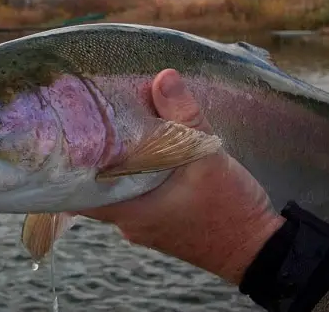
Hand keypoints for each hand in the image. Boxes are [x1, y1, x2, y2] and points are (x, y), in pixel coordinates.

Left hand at [77, 69, 284, 284]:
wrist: (260, 250)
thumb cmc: (231, 210)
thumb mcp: (208, 157)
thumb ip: (184, 117)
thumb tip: (163, 78)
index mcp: (129, 211)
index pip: (76, 191)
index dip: (68, 164)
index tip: (67, 133)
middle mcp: (129, 223)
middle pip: (95, 185)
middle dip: (95, 154)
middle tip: (93, 120)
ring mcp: (144, 225)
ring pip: (118, 189)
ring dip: (118, 163)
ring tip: (117, 128)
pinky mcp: (161, 223)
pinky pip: (137, 195)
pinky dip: (137, 174)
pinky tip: (146, 150)